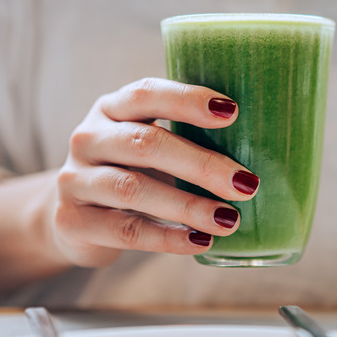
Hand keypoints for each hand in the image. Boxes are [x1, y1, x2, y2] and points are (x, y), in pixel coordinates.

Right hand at [51, 78, 258, 266]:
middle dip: (200, 164)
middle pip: (145, 144)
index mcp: (112, 108)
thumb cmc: (129, 171)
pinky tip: (200, 241)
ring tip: (229, 220)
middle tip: (245, 183)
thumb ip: (185, 137)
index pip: (146, 94)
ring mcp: (76, 180)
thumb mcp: (147, 145)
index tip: (232, 112)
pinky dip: (168, 238)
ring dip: (188, 206)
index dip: (187, 100)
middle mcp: (88, 138)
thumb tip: (264, 146)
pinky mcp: (74, 222)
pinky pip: (126, 230)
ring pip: (133, 189)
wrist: (72, 217)